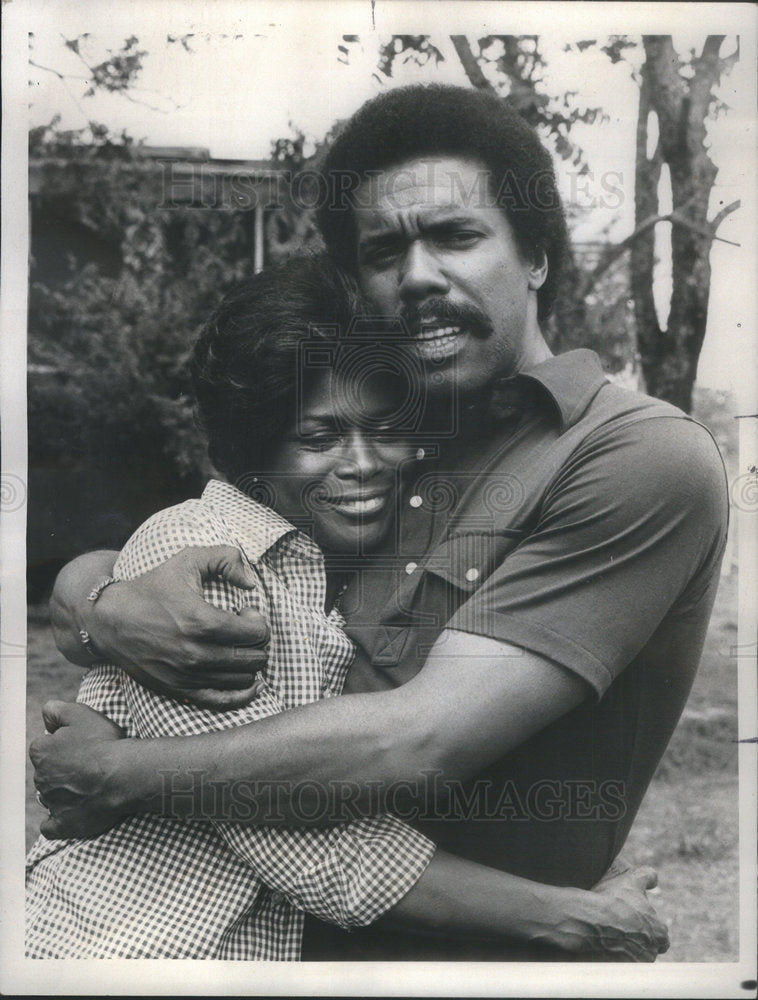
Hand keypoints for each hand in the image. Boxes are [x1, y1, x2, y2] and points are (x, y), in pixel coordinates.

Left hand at [30, 700, 127, 839]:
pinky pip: (50, 826)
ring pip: (50, 795)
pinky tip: (68, 813)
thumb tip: (46, 714)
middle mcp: (40, 779)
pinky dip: (56, 821)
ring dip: (63, 790)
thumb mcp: (80, 713)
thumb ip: (56, 710)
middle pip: (47, 771)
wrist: (123, 776)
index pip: (44, 746)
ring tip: (87, 784)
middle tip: (88, 762)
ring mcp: (51, 803)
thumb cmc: (103, 743)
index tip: (81, 743)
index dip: (62, 743)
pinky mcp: (63, 824)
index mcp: (40, 752)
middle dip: (62, 767)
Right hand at [89, 546, 269, 708]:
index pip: (255, 633)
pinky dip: (242, 693)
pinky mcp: (179, 690)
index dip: (258, 621)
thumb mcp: (187, 559)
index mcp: (201, 621)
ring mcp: (187, 676)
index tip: (246, 612)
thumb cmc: (152, 588)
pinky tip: (248, 681)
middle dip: (257, 642)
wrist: (110, 620)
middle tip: (243, 630)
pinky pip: (224, 702)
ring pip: (244, 680)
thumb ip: (226, 558)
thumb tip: (251, 582)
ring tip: (236, 647)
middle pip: (254, 658)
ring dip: (249, 663)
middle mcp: (196, 653)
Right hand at [579, 864, 669, 960]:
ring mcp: (634, 964)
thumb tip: (653, 877)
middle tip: (619, 928)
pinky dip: (612, 957)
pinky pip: (618, 965)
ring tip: (607, 935)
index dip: (648, 929)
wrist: (590, 921)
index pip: (661, 938)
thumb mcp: (632, 881)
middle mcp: (651, 952)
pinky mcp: (618, 971)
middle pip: (646, 948)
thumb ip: (646, 877)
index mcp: (658, 933)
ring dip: (624, 948)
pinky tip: (600, 944)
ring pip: (632, 957)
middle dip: (636, 940)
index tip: (635, 922)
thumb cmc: (614, 900)